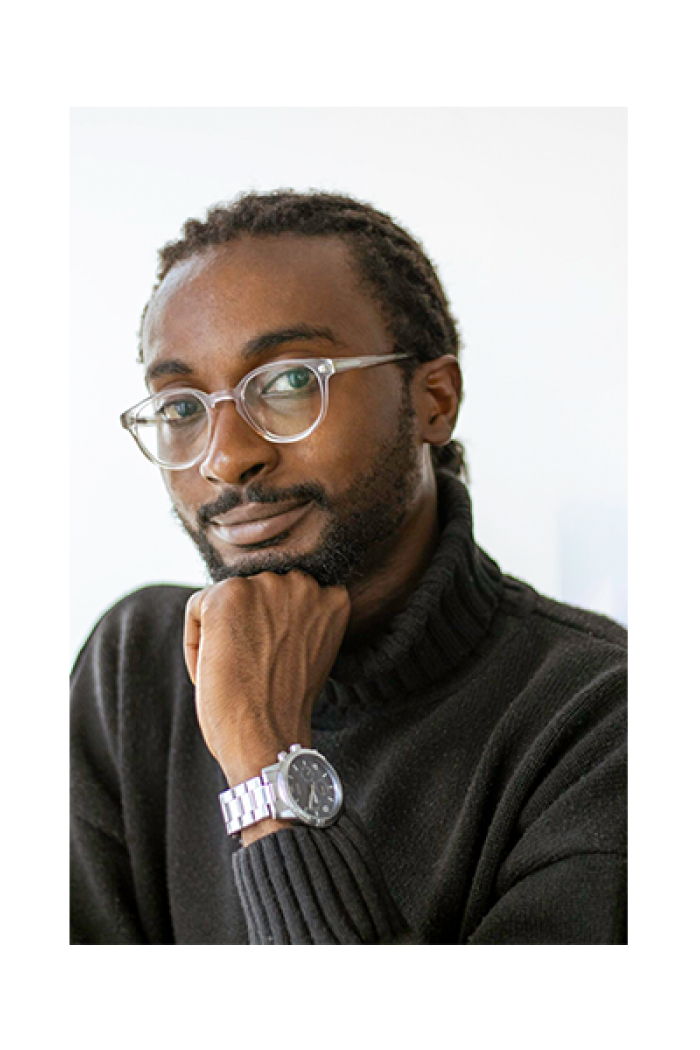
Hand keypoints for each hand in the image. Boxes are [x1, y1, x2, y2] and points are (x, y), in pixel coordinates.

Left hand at [184, 572, 350, 793]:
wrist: (268, 735)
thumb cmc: (285, 706)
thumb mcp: (309, 650)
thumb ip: (297, 619)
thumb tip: (267, 608)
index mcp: (330, 597)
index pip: (284, 597)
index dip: (271, 634)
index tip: (269, 663)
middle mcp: (302, 582)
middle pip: (254, 594)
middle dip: (247, 628)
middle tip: (251, 668)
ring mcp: (264, 585)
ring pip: (225, 600)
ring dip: (222, 632)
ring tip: (236, 670)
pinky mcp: (228, 594)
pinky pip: (196, 609)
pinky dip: (196, 643)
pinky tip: (215, 670)